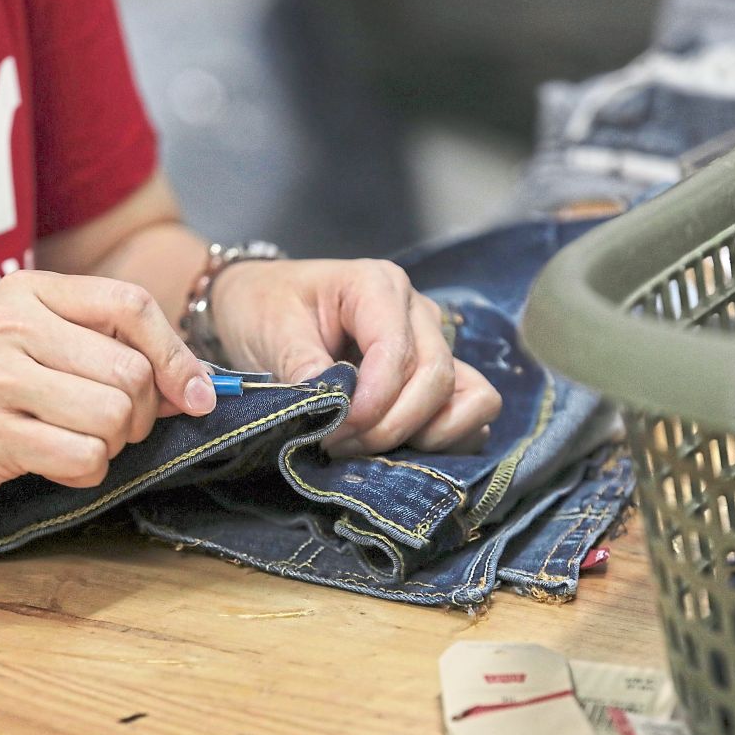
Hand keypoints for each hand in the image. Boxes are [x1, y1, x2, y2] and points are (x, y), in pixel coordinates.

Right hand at [0, 270, 215, 526]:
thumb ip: (100, 350)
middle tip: (109, 429)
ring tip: (71, 443)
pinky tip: (52, 466)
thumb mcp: (23, 348)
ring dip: (110, 446)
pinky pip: (85, 458)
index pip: (132, 305)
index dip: (178, 354)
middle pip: (134, 371)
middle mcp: (11, 324)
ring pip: (115, 416)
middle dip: (141, 415)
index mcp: (26, 292)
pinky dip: (85, 474)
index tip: (198, 394)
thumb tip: (196, 382)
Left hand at [210, 258, 501, 455]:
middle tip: (340, 446)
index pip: (398, 351)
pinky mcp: (439, 376)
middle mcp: (417, 311)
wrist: (263, 305)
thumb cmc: (266, 308)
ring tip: (369, 447)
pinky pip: (472, 410)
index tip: (335, 432)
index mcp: (377, 286)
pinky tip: (399, 448)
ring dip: (425, 434)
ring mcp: (435, 343)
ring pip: (467, 396)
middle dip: (392, 425)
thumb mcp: (271, 330)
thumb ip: (301, 365)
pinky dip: (446, 438)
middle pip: (437, 377)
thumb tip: (332, 408)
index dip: (374, 401)